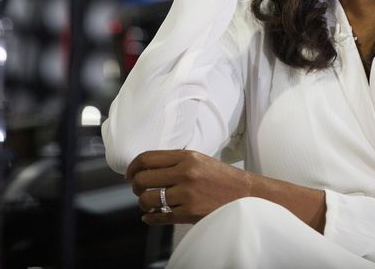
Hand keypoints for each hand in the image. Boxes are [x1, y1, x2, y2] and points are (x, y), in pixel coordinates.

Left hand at [126, 149, 251, 225]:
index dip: (133, 167)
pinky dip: (151, 217)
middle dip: (136, 187)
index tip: (130, 174)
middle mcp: (185, 173)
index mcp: (186, 157)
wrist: (245, 194)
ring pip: (148, 199)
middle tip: (140, 190)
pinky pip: (160, 216)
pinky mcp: (189, 212)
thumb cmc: (221, 177)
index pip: (147, 158)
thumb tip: (145, 168)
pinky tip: (150, 216)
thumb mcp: (199, 160)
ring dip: (143, 203)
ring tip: (149, 203)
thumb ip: (174, 161)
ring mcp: (187, 194)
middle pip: (143, 179)